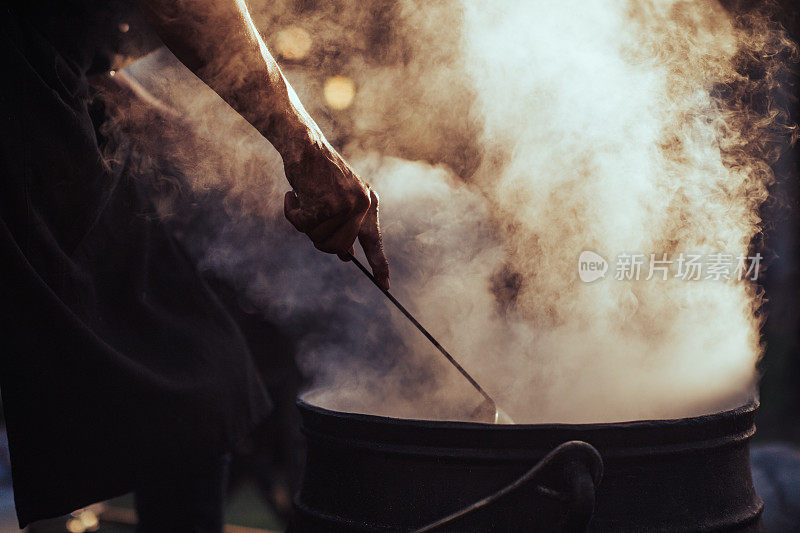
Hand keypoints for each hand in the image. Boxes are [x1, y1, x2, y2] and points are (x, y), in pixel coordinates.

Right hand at [283, 142, 389, 289]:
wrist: (304, 145)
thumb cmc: (318, 172)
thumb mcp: (339, 199)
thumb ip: (345, 226)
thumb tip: (347, 256)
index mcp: (368, 203)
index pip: (375, 241)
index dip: (380, 265)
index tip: (386, 286)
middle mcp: (361, 205)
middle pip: (338, 248)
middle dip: (319, 240)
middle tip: (308, 219)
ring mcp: (344, 206)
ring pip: (318, 239)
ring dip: (304, 224)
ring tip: (302, 199)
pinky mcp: (324, 205)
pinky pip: (302, 227)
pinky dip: (292, 213)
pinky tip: (293, 195)